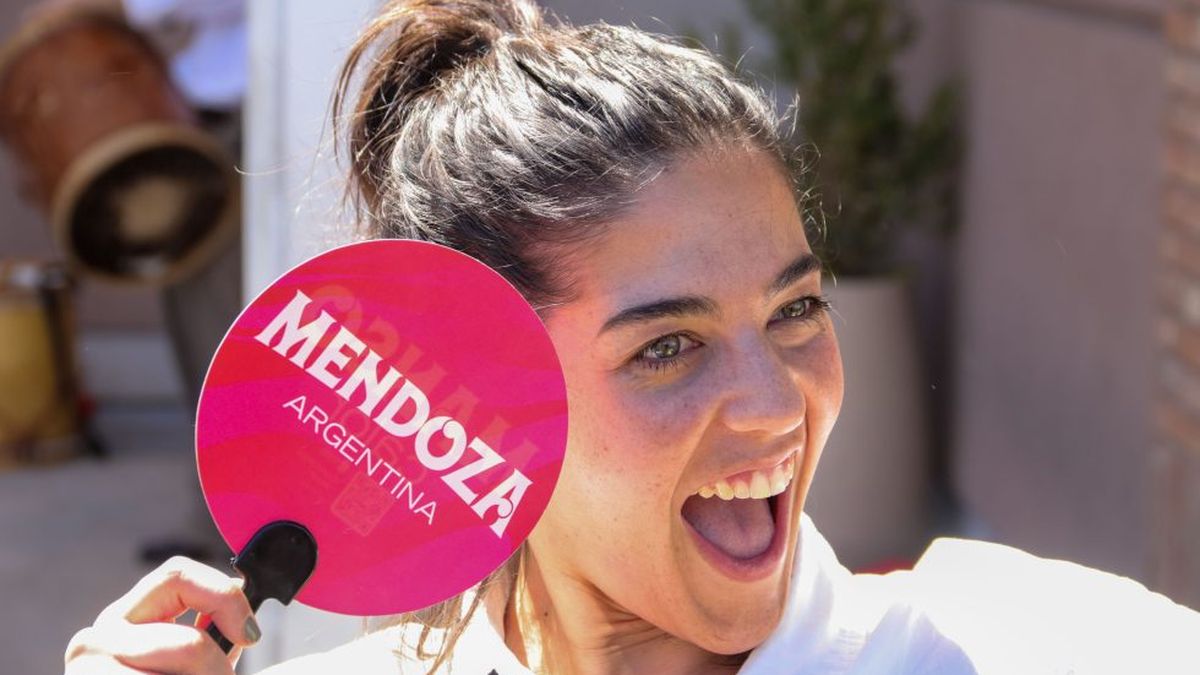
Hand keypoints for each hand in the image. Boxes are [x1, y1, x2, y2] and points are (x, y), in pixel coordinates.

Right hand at [64, 556, 260, 673]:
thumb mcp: (183, 662)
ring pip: (185, 667)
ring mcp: (88, 673)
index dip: (224, 598)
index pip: (177, 575)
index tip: (250, 634)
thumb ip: (208, 629)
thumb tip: (237, 594)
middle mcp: (94, 641)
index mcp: (121, 618)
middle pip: (190, 645)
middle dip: (218, 673)